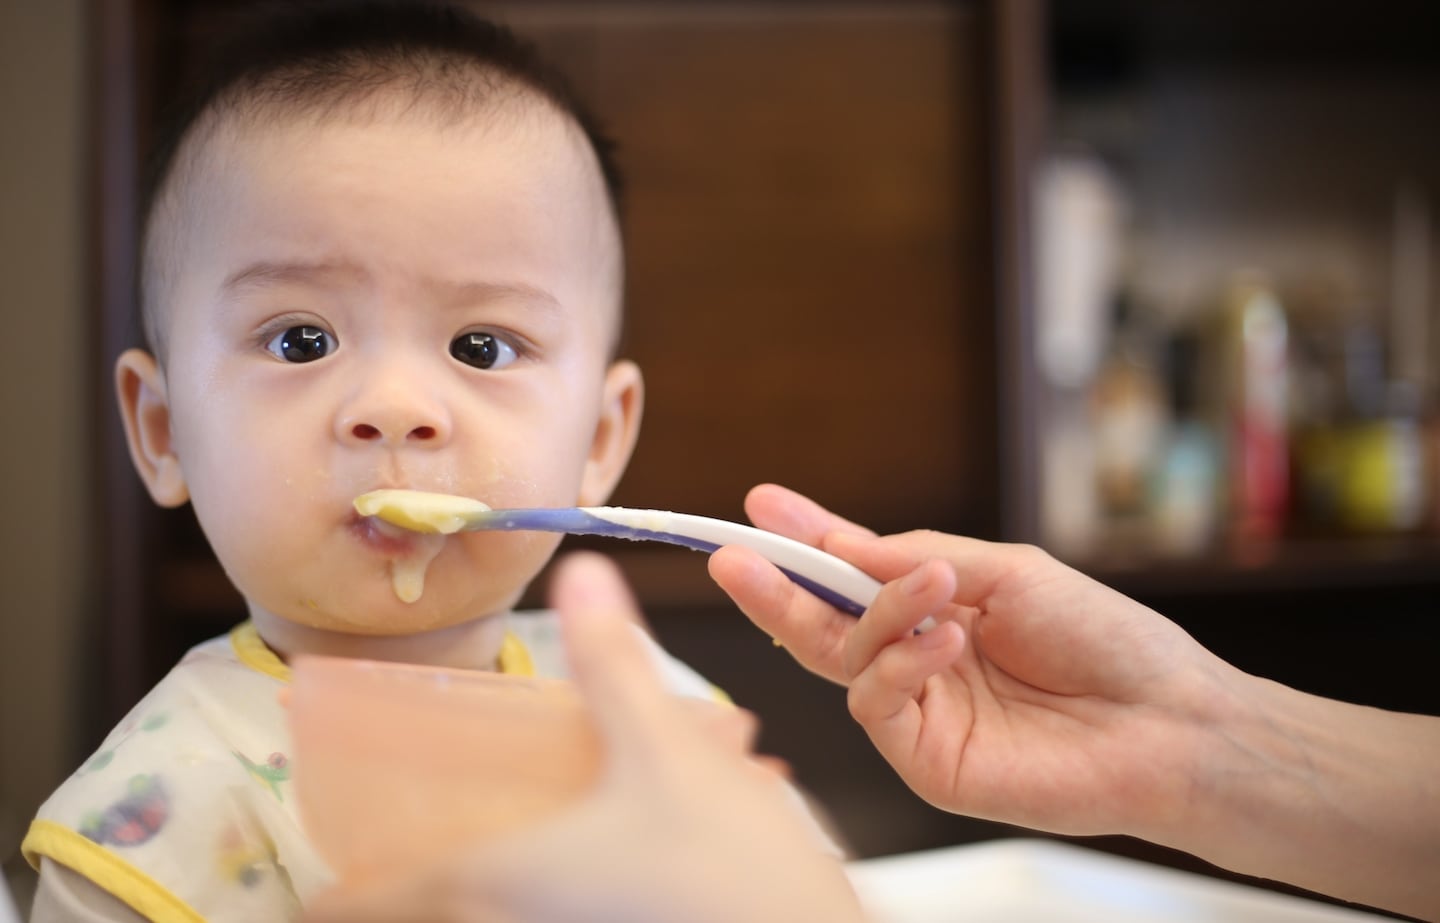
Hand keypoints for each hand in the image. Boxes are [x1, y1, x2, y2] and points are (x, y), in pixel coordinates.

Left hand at [305, 551, 865, 922]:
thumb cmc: (730, 870)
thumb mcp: (662, 747)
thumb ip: (613, 663)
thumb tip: (584, 580)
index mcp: (507, 877)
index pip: (385, 901)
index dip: (342, 896)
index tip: (316, 892)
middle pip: (440, 915)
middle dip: (418, 886)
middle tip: (408, 854)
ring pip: (503, 915)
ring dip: (489, 888)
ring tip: (514, 843)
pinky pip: (561, 915)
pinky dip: (552, 893)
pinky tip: (601, 854)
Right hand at [708, 484, 1246, 840]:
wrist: (1167, 720)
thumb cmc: (1103, 640)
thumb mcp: (1007, 572)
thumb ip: (918, 561)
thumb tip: (842, 543)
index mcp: (938, 612)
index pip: (853, 578)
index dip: (806, 543)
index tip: (760, 507)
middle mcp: (918, 663)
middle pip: (823, 627)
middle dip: (776, 588)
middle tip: (733, 556)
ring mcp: (919, 714)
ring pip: (846, 660)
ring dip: (877, 615)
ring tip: (932, 590)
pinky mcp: (926, 761)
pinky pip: (874, 705)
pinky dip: (897, 665)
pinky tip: (945, 643)